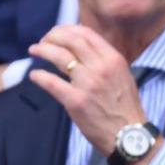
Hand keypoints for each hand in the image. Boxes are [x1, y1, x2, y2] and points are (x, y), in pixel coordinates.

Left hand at [27, 25, 147, 158]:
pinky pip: (50, 81)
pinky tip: (34, 76)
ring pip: (57, 56)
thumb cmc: (126, 108)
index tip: (58, 34)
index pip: (86, 34)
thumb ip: (106, 61)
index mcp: (114, 60)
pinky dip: (38, 76)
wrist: (129, 135)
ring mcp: (88, 84)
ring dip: (42, 50)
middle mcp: (101, 68)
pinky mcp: (76, 100)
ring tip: (34, 51)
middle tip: (43, 42)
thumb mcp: (123, 77)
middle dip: (52, 36)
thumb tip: (83, 49)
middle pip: (70, 40)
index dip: (67, 29)